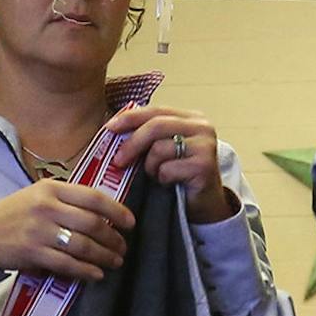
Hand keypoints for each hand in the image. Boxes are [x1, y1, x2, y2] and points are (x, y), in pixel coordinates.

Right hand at [0, 179, 134, 282]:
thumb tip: (104, 215)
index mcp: (52, 188)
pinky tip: (96, 274)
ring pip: (83, 245)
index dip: (117, 211)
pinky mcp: (33, 253)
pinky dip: (86, 271)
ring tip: (114, 262)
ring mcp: (39, 231)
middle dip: (113, 239)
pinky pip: (67, 264)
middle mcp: (47, 207)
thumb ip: (68, 201)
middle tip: (123, 248)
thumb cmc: (15, 214)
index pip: (93, 197)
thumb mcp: (39, 196)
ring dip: (104, 256)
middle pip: (92, 223)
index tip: (130, 223)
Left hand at [108, 106, 236, 223]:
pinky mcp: (205, 166)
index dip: (130, 118)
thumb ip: (148, 135)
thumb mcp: (162, 150)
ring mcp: (205, 145)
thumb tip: (114, 128)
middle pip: (156, 126)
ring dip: (150, 166)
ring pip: (160, 149)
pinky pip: (168, 169)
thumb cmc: (179, 177)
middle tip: (119, 160)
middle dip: (132, 143)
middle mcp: (201, 127)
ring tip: (156, 175)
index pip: (155, 110)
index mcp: (190, 118)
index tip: (109, 128)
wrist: (204, 205)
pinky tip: (168, 183)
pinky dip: (161, 178)